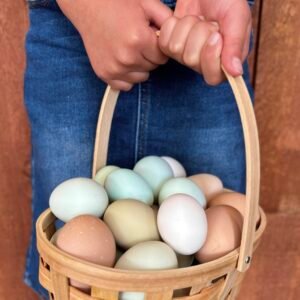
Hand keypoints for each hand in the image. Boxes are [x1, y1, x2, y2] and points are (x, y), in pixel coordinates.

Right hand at [57, 0, 171, 90]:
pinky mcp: (104, 74)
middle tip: (138, 41)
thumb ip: (167, 20)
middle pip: (152, 68)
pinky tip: (123, 62)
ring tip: (129, 50)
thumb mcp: (147, 4)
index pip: (163, 58)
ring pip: (141, 77)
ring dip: (140, 67)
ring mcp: (114, 68)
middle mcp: (127, 58)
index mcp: (139, 40)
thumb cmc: (118, 3)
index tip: (150, 38)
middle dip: (150, 56)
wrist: (88, 6)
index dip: (159, 47)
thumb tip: (180, 35)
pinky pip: (125, 85)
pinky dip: (127, 76)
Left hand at [173, 0, 251, 81]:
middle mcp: (204, 64)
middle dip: (200, 33)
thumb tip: (235, 73)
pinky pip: (165, 42)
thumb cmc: (226, 1)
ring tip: (199, 19)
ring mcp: (185, 56)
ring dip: (187, 26)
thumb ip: (236, 45)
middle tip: (210, 22)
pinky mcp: (170, 47)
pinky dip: (173, 25)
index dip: (211, 57)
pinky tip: (184, 20)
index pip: (212, 77)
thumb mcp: (238, 17)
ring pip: (177, 49)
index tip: (216, 36)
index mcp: (225, 62)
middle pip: (191, 60)